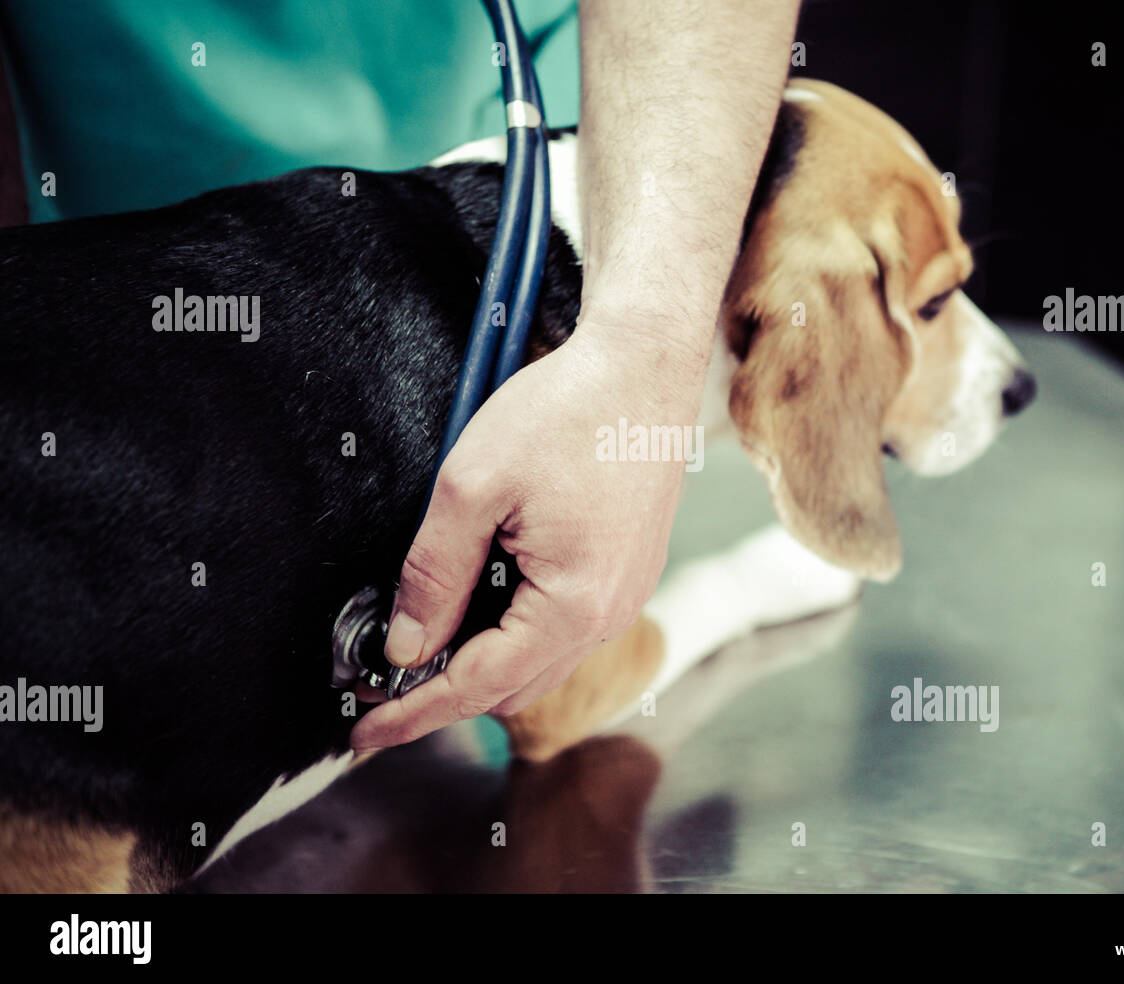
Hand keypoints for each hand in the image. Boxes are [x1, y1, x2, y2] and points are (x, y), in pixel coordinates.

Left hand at [349, 319, 708, 749]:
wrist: (643, 364)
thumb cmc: (568, 411)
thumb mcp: (472, 487)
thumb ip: (434, 575)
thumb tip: (409, 645)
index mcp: (575, 604)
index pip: (478, 686)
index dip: (413, 713)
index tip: (365, 733)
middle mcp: (611, 613)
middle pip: (512, 687)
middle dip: (443, 692)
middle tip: (378, 683)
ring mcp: (625, 595)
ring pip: (538, 660)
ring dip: (479, 660)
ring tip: (424, 636)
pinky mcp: (626, 572)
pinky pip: (563, 628)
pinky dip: (513, 631)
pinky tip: (479, 598)